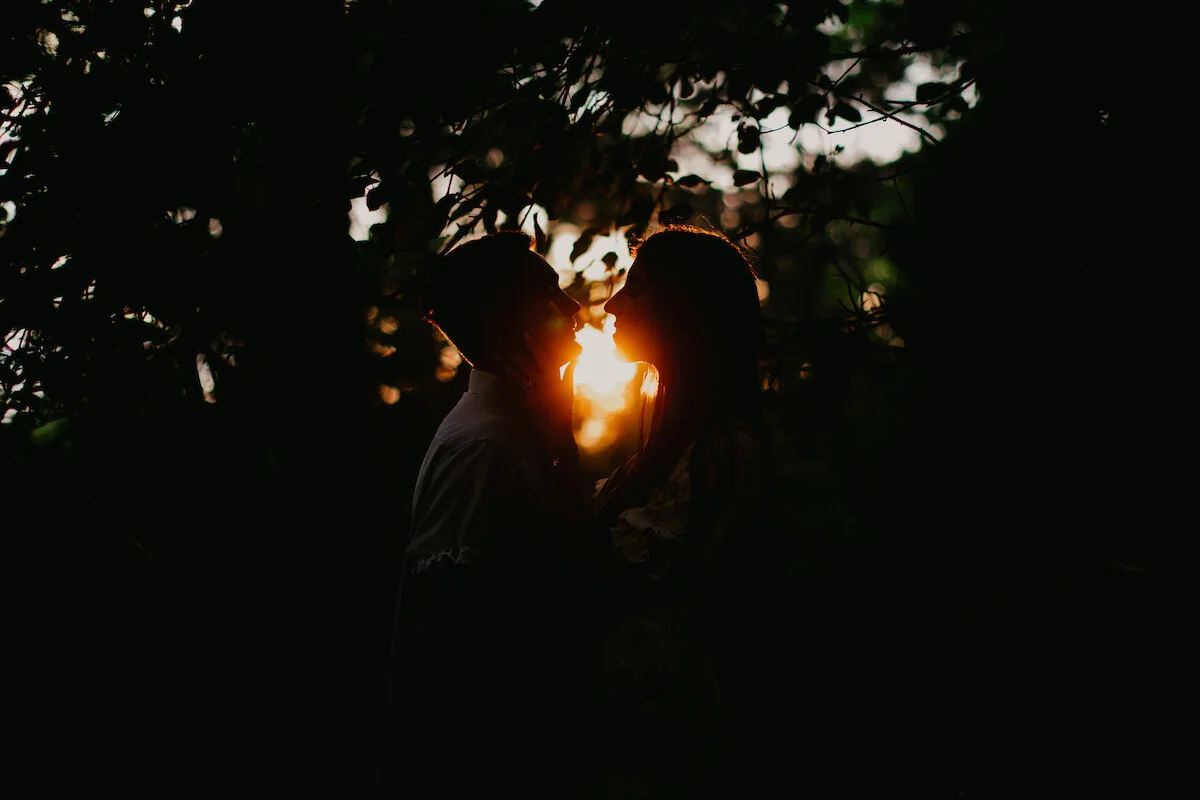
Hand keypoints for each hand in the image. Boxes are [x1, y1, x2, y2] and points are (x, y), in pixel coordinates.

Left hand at [496, 332, 576, 456]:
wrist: (558, 434)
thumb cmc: (564, 412)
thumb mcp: (569, 391)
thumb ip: (571, 372)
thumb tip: (577, 357)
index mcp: (555, 379)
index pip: (545, 358)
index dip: (535, 346)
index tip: (525, 334)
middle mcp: (544, 385)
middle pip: (526, 364)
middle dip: (514, 352)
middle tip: (501, 341)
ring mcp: (534, 395)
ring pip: (516, 376)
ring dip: (504, 365)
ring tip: (494, 355)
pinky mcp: (525, 405)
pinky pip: (511, 393)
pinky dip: (502, 385)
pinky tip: (493, 377)